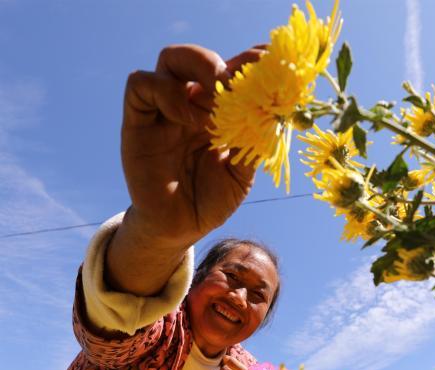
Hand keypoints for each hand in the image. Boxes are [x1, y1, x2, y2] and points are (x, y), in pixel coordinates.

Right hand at [121, 44, 264, 245]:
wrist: (180, 228)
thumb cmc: (211, 199)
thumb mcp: (242, 172)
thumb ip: (255, 141)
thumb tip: (276, 112)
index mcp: (219, 110)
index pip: (233, 69)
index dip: (252, 60)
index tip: (273, 66)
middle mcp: (191, 103)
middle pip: (200, 56)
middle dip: (223, 63)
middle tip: (239, 85)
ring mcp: (164, 110)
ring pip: (170, 58)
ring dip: (198, 69)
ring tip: (216, 101)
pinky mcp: (137, 122)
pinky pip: (141, 84)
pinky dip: (166, 92)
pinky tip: (188, 119)